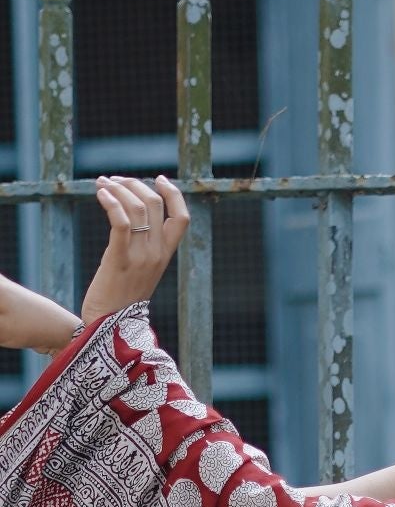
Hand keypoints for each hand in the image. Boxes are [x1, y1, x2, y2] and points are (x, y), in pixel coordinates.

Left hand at [81, 174, 189, 327]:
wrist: (110, 327)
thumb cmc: (121, 298)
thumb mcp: (141, 270)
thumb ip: (143, 246)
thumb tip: (133, 216)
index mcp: (165, 256)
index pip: (182, 218)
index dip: (173, 194)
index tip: (159, 179)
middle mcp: (156, 255)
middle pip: (154, 204)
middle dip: (134, 184)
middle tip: (115, 181)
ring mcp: (139, 258)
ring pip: (136, 208)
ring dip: (117, 189)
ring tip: (102, 185)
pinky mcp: (118, 260)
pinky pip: (119, 222)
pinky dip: (110, 202)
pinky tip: (100, 194)